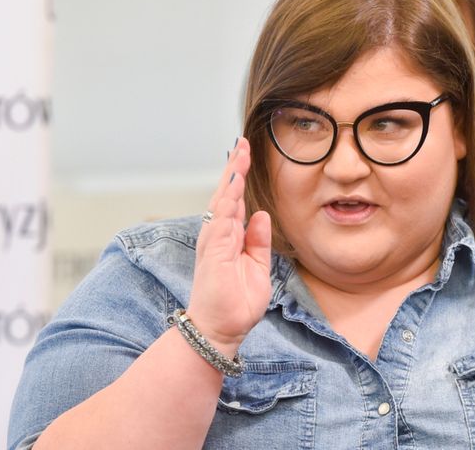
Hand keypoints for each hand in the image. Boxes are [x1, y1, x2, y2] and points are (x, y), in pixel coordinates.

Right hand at [187, 137, 271, 356]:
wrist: (222, 330)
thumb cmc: (237, 303)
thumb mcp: (258, 267)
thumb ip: (258, 241)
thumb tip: (261, 214)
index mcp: (229, 237)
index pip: (235, 200)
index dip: (240, 177)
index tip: (246, 153)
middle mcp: (218, 235)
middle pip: (226, 194)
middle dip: (234, 168)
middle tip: (242, 143)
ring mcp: (214, 243)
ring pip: (222, 203)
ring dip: (230, 179)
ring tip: (239, 155)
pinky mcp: (213, 254)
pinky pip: (221, 223)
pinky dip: (227, 203)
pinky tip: (234, 186)